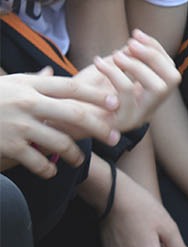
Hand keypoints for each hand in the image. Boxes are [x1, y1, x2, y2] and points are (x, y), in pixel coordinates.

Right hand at [0, 70, 119, 176]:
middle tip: (114, 138)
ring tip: (77, 160)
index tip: (116, 104)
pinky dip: (50, 170)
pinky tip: (51, 171)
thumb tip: (51, 73)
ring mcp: (18, 125)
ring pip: (61, 143)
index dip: (96, 96)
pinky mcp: (10, 146)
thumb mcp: (8, 84)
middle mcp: (27, 103)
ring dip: (75, 155)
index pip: (70, 87)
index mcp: (28, 85)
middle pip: (74, 115)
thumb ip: (33, 82)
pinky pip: (41, 163)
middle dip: (99, 127)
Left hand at [77, 29, 180, 130]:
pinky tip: (98, 63)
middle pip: (173, 79)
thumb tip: (136, 42)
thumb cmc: (85, 91)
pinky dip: (114, 73)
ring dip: (137, 66)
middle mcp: (150, 107)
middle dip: (153, 56)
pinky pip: (127, 94)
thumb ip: (125, 58)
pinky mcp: (122, 122)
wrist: (63, 114)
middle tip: (130, 44)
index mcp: (150, 95)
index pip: (170, 70)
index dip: (157, 49)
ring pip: (158, 88)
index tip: (136, 34)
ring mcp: (139, 116)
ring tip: (115, 56)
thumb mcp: (110, 69)